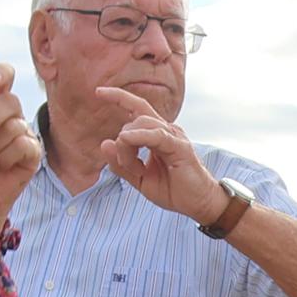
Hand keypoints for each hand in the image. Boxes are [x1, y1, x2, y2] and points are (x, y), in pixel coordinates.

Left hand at [103, 108, 228, 226]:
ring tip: (134, 168)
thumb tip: (104, 143)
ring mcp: (174, 137)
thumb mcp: (140, 179)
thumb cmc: (173, 190)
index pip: (136, 108)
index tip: (98, 91)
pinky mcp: (180, 147)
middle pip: (133, 119)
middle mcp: (166, 130)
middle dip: (121, 143)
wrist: (198, 204)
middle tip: (126, 166)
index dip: (118, 97)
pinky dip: (139, 137)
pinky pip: (156, 135)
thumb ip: (121, 164)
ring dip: (128, 147)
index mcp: (157, 134)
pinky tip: (128, 140)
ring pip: (141, 125)